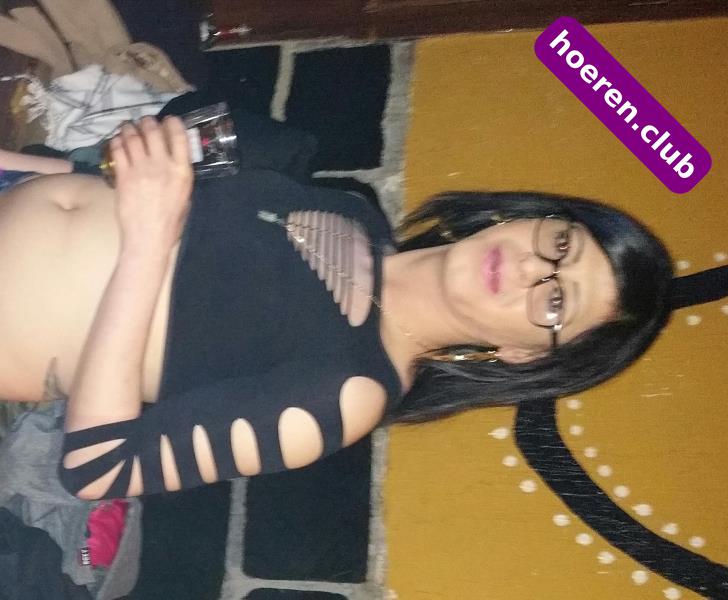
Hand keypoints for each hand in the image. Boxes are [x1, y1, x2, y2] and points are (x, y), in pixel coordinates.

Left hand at [110, 116, 192, 254]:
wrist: (149, 237)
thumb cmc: (171, 222)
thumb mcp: (185, 194)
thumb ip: (178, 173)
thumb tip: (170, 158)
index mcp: (182, 170)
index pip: (178, 135)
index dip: (171, 122)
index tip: (167, 120)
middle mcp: (162, 165)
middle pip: (152, 130)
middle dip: (146, 122)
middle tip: (143, 123)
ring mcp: (140, 169)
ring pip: (132, 136)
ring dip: (129, 128)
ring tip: (128, 129)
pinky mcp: (123, 175)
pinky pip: (117, 150)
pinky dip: (117, 142)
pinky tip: (118, 143)